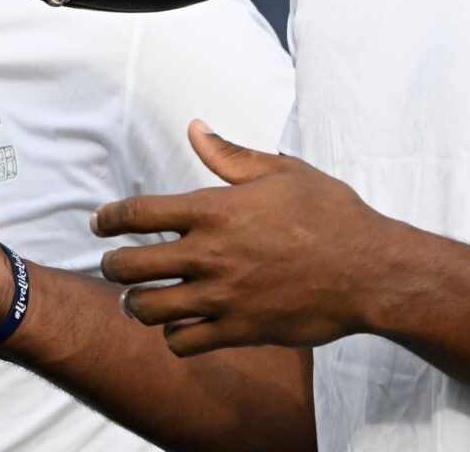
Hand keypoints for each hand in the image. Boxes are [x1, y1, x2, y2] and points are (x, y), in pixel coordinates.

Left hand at [93, 122, 401, 356]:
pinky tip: (182, 323)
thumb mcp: (282, 171)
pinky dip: (174, 335)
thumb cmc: (330, 213)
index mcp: (216, 209)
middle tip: (116, 264)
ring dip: (137, 304)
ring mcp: (222, 297)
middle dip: (113, 265)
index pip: (138, 213)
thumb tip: (195, 127)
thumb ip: (230, 155)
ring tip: (142, 298)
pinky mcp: (238, 331)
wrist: (369, 270)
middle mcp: (210, 254)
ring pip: (147, 309)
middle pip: (129, 265)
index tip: (100, 221)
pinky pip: (182, 341)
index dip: (109, 217)